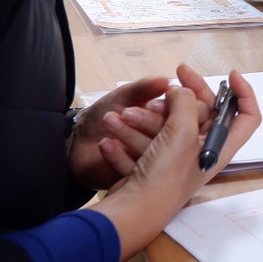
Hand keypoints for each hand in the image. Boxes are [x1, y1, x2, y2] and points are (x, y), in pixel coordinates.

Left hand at [68, 76, 174, 190]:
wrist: (75, 145)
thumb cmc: (101, 118)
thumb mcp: (123, 97)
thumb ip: (145, 88)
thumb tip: (168, 81)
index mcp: (167, 118)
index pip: (187, 113)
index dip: (177, 106)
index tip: (159, 101)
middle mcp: (167, 142)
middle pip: (174, 134)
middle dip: (149, 121)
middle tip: (128, 114)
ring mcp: (156, 163)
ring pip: (156, 152)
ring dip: (130, 135)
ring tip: (110, 121)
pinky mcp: (142, 180)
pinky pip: (139, 169)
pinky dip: (119, 155)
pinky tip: (106, 143)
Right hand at [95, 65, 261, 260]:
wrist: (133, 212)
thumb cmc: (165, 176)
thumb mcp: (182, 131)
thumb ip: (185, 103)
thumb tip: (180, 91)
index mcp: (220, 146)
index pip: (247, 116)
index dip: (244, 93)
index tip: (230, 75)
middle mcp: (202, 152)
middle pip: (202, 114)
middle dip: (184, 96)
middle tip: (175, 76)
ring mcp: (176, 159)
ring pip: (165, 127)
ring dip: (143, 119)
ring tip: (123, 116)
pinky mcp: (153, 166)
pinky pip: (141, 147)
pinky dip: (125, 143)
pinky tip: (110, 141)